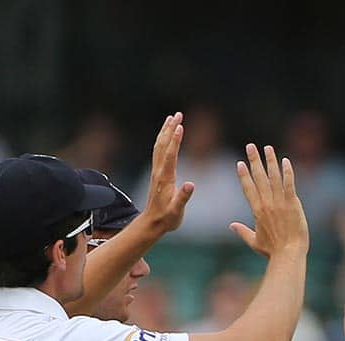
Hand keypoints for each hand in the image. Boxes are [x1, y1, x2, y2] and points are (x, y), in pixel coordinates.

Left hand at [143, 112, 194, 232]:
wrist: (153, 223)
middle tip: (178, 114)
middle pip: (163, 145)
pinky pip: (159, 151)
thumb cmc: (167, 218)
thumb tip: (191, 184)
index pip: (170, 155)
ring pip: (160, 146)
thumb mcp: (177, 211)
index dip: (175, 140)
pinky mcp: (158, 173)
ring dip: (166, 131)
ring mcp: (157, 171)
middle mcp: (159, 171)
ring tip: (173, 118)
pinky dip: (164, 139)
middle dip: (170, 128)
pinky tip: (167, 134)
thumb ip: (183, 197)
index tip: (180, 125)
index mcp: (165, 178)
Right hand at [231, 144, 308, 257]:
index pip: (248, 188)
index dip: (243, 175)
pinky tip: (285, 161)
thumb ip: (242, 231)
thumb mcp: (254, 241)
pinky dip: (287, 172)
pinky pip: (289, 184)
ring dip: (270, 161)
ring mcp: (279, 203)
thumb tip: (231, 225)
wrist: (288, 254)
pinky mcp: (292, 204)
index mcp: (257, 211)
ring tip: (267, 148)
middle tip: (250, 146)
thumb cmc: (272, 250)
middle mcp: (266, 204)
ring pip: (273, 177)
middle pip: (258, 178)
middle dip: (254, 160)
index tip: (240, 163)